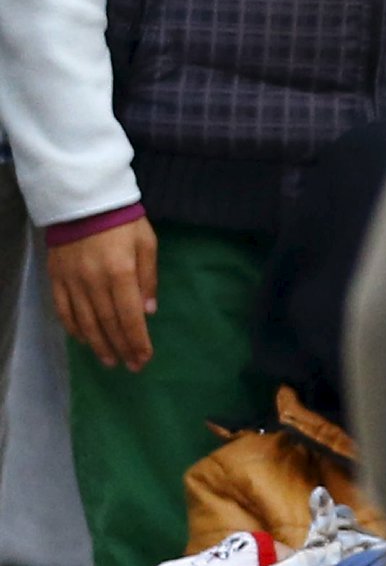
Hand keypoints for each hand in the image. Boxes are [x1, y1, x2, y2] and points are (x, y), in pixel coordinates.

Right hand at [48, 219, 157, 371]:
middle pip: (108, 324)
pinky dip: (73, 328)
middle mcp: (93, 281)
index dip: (137, 341)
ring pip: (84, 321)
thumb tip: (148, 313)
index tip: (144, 358)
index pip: (130, 317)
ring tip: (110, 360)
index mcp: (120, 273)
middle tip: (132, 366)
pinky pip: (63, 309)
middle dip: (121, 348)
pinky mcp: (56, 276)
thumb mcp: (147, 244)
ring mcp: (71, 280)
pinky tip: (83, 340)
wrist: (81, 199)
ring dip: (98, 344)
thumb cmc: (122, 221)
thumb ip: (148, 279)